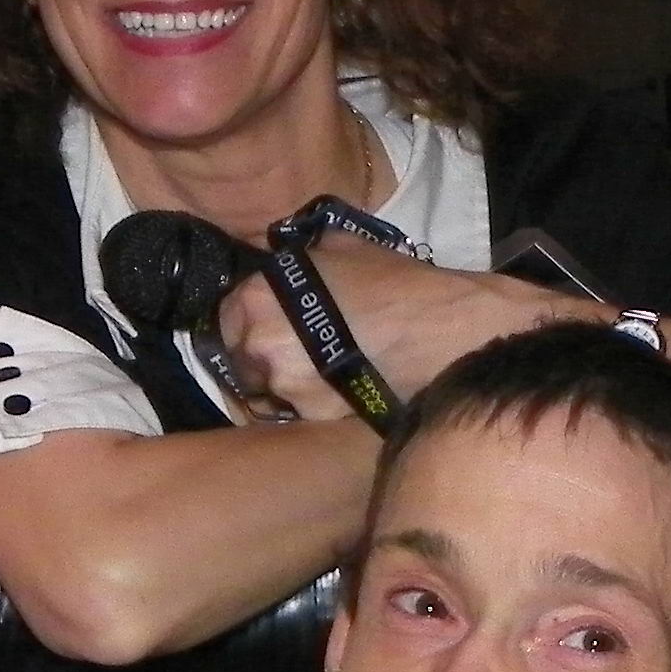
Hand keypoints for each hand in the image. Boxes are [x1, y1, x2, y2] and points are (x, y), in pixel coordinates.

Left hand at [216, 238, 544, 410]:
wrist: (447, 330)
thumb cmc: (399, 285)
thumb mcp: (346, 249)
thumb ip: (309, 256)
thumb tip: (297, 254)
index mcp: (258, 297)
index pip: (223, 323)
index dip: (246, 329)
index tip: (269, 334)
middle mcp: (259, 343)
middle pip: (241, 366)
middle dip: (262, 366)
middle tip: (299, 361)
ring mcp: (284, 387)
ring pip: (269, 400)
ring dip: (289, 393)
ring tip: (326, 383)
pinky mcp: (313, 422)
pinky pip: (301, 422)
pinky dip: (316, 414)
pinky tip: (342, 401)